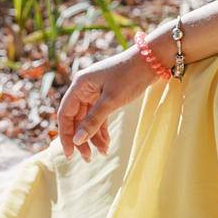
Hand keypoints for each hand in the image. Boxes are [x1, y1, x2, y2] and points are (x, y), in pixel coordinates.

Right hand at [54, 46, 159, 161]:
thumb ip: (93, 121)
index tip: (69, 154)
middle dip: (81, 139)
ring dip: (93, 136)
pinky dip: (102, 128)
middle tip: (87, 158)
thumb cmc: (130, 76)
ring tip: (102, 153)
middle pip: (76, 118)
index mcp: (79, 85)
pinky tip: (107, 142)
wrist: (152, 59)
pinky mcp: (107, 93)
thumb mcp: (111, 101)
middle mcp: (84, 87)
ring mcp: (95, 90)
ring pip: (88, 118)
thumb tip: (78, 140)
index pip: (65, 114)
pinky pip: (99, 114)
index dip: (66, 135)